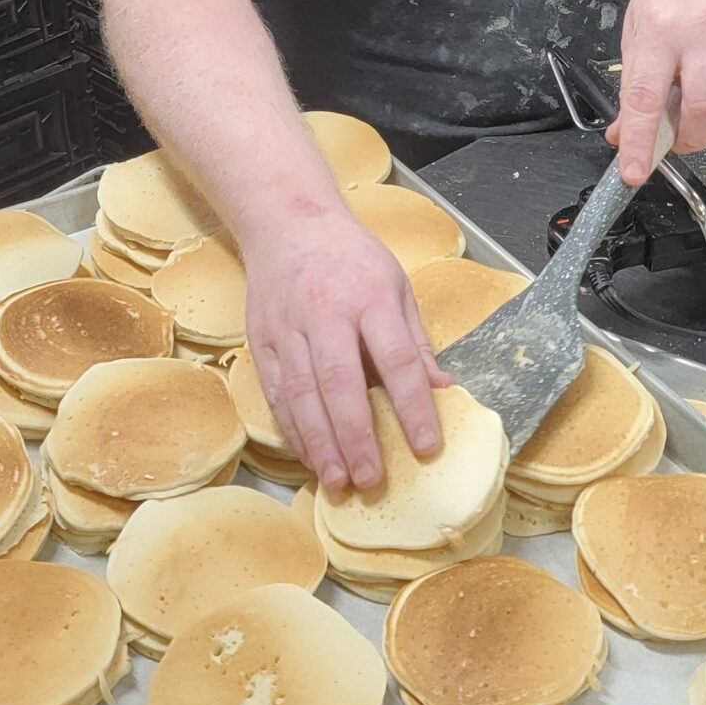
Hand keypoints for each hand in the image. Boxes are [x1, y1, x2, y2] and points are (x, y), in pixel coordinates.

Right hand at [241, 209, 446, 495]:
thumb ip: (416, 343)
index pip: (396, 359)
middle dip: (356, 436)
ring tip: (338, 480)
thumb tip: (443, 390)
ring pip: (301, 394)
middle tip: (371, 479)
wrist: (288, 224)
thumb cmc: (352, 258)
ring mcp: (288, 330)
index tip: (426, 446)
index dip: (413, 406)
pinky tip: (310, 456)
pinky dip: (292, 430)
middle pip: (340, 382)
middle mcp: (326, 314)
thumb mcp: (396, 286)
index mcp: (370, 298)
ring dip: (320, 443)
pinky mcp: (262, 342)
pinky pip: (276, 394)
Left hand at [608, 0, 705, 181]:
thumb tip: (624, 136)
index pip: (646, 97)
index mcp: (660, 29)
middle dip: (689, 139)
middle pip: (703, 110)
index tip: (634, 172)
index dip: (640, 142)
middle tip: (678, 137)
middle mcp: (703, 32)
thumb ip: (632, 85)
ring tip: (700, 94)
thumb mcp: (638, 27)